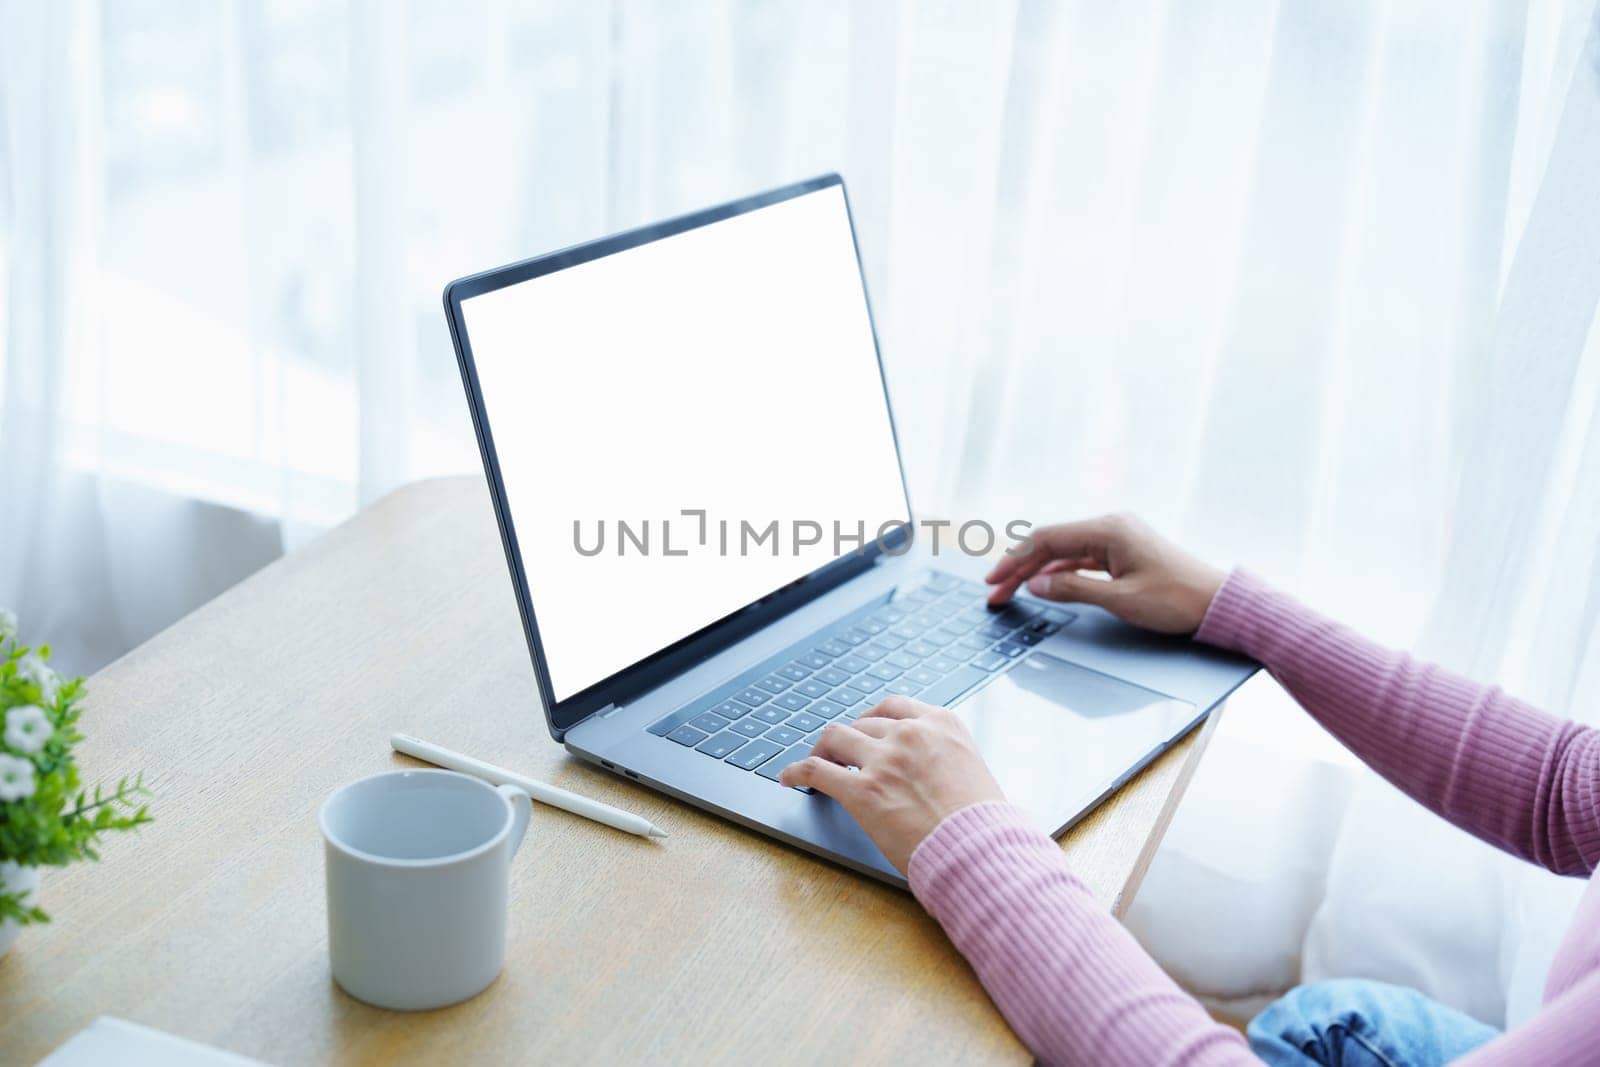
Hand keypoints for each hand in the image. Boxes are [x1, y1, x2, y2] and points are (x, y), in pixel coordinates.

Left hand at [778, 697, 1003, 871]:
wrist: (982, 850)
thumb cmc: (984, 823)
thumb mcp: (973, 770)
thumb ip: (945, 758)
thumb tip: (928, 769)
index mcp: (941, 724)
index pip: (894, 707)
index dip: (874, 719)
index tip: (867, 730)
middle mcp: (910, 733)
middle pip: (863, 723)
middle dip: (851, 738)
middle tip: (842, 753)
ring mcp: (884, 759)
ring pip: (835, 737)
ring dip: (824, 748)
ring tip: (817, 761)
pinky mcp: (862, 790)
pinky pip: (815, 770)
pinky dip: (797, 770)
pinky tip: (789, 778)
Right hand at [985, 513, 1224, 633]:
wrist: (1218, 603)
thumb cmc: (1177, 599)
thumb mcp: (1121, 600)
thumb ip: (1075, 589)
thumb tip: (1037, 585)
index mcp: (1109, 529)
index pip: (1047, 538)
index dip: (1015, 560)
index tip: (995, 580)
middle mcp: (1111, 526)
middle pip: (1051, 542)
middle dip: (1019, 567)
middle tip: (995, 591)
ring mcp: (1118, 538)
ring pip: (1064, 551)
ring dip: (1037, 571)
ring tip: (1012, 591)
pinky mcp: (1124, 552)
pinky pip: (1081, 558)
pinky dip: (1060, 572)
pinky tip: (1044, 585)